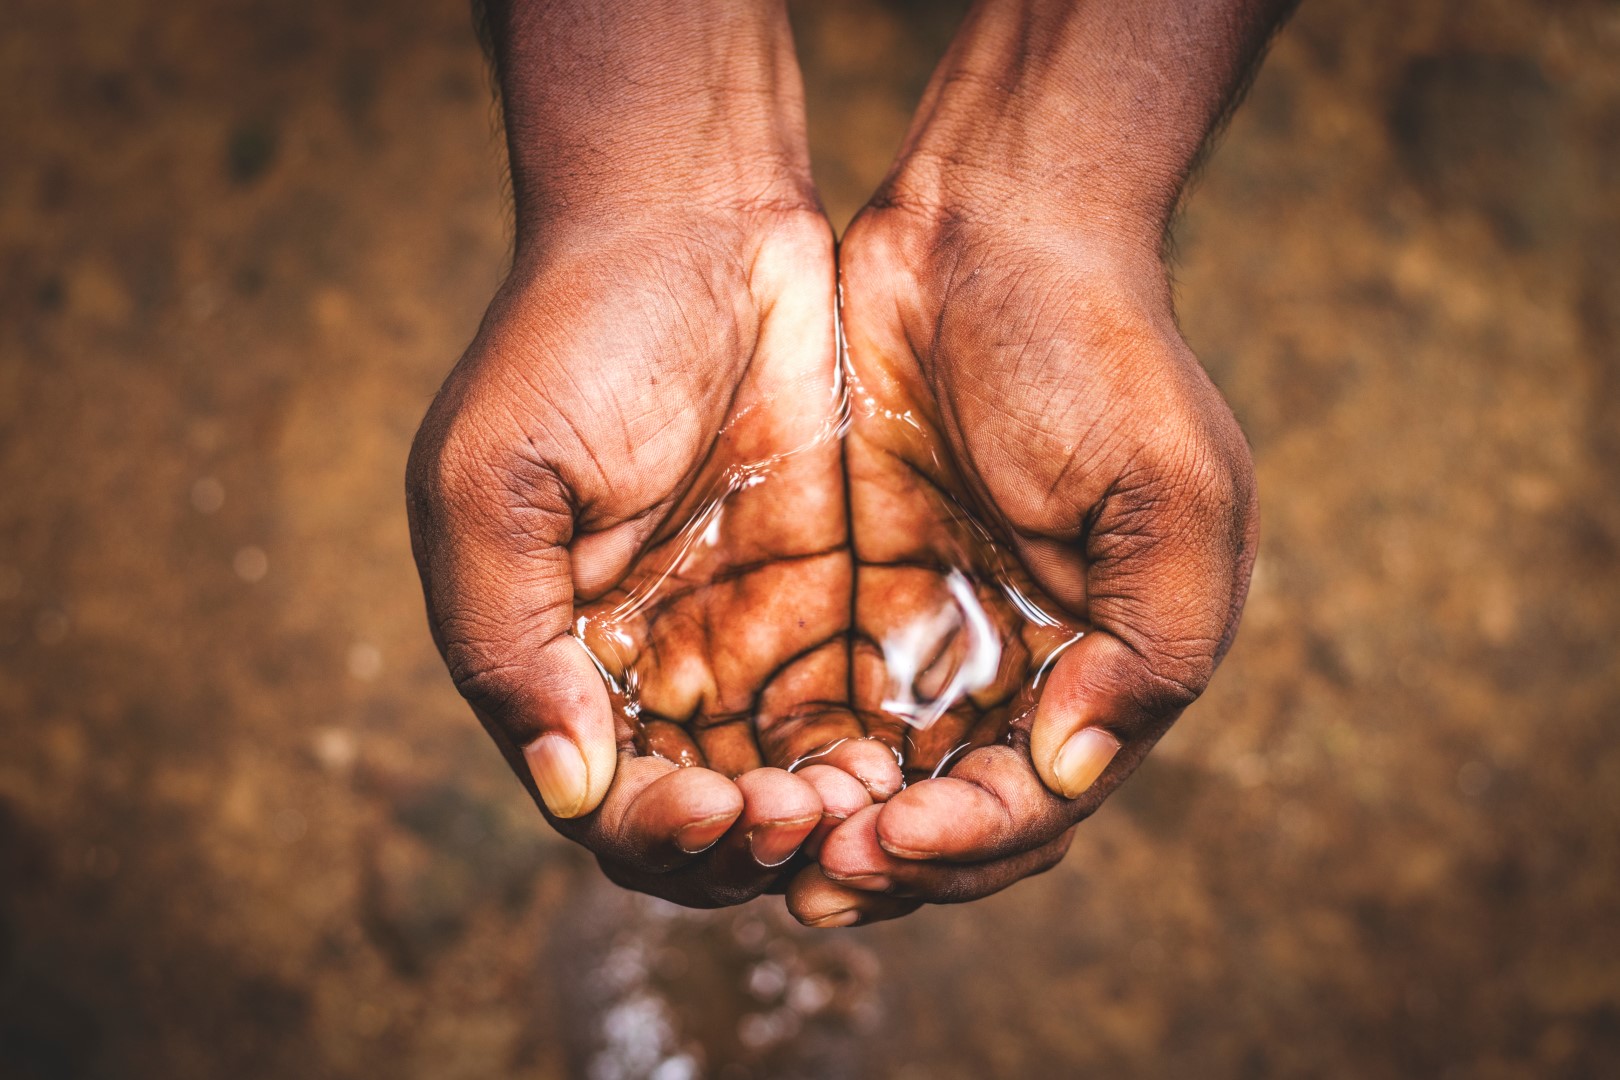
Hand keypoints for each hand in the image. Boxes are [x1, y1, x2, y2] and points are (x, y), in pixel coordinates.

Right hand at [408, 208, 900, 906]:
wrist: (695, 215)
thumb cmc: (571, 335)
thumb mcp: (493, 481)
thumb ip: (508, 641)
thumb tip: (568, 789)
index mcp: (557, 655)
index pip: (605, 804)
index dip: (659, 835)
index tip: (718, 809)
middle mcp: (650, 663)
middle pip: (703, 820)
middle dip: (750, 846)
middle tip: (805, 818)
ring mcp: (743, 630)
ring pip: (785, 783)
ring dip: (820, 819)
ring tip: (862, 801)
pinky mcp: (828, 592)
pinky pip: (852, 707)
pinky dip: (873, 753)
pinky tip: (903, 755)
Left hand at [785, 0, 1281, 929]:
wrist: (988, 226)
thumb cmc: (1097, 352)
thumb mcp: (1170, 494)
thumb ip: (1152, 648)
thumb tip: (1068, 774)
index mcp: (1099, 669)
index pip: (1034, 805)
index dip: (972, 842)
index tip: (898, 836)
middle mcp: (1011, 670)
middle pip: (949, 817)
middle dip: (890, 860)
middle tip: (817, 876)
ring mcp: (924, 633)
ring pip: (873, 777)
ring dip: (825, 825)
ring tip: (765, 839)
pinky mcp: (845, 589)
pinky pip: (807, 699)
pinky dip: (779, 748)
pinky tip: (734, 768)